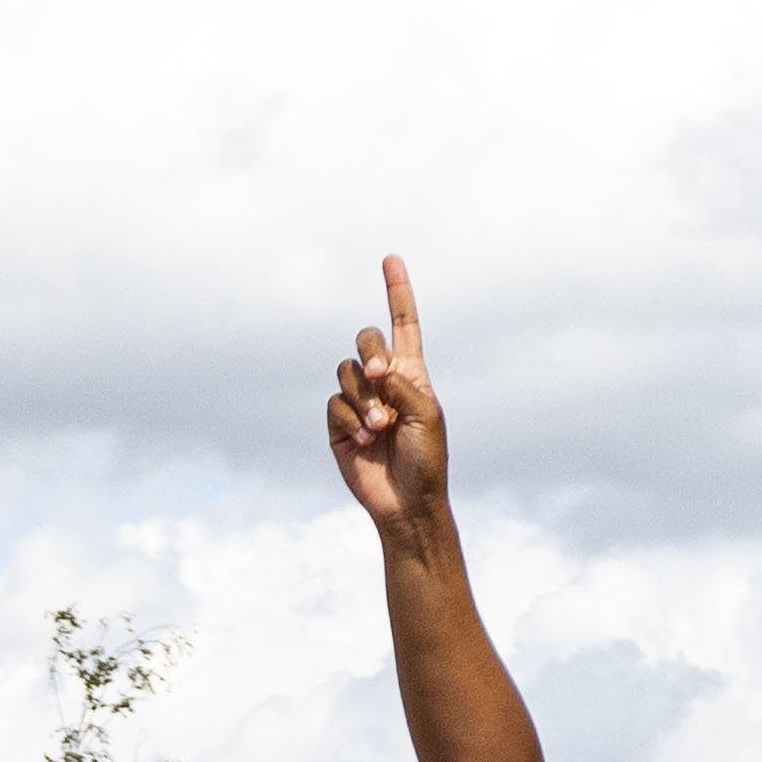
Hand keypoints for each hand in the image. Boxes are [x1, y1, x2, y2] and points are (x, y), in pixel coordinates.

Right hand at [322, 253, 454, 540]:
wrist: (406, 502)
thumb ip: (401, 383)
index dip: (396, 291)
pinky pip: (334, 404)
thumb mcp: (426, 413)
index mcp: (412, 373)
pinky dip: (351, 419)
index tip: (390, 259)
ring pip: (346, 374)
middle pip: (366, 341)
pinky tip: (365, 440)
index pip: (403, 324)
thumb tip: (370, 374)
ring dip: (363, 399)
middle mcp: (384, 382)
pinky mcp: (338, 426)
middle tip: (382, 374)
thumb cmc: (427, 459)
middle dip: (370, 351)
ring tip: (380, 427)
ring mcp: (359, 403)